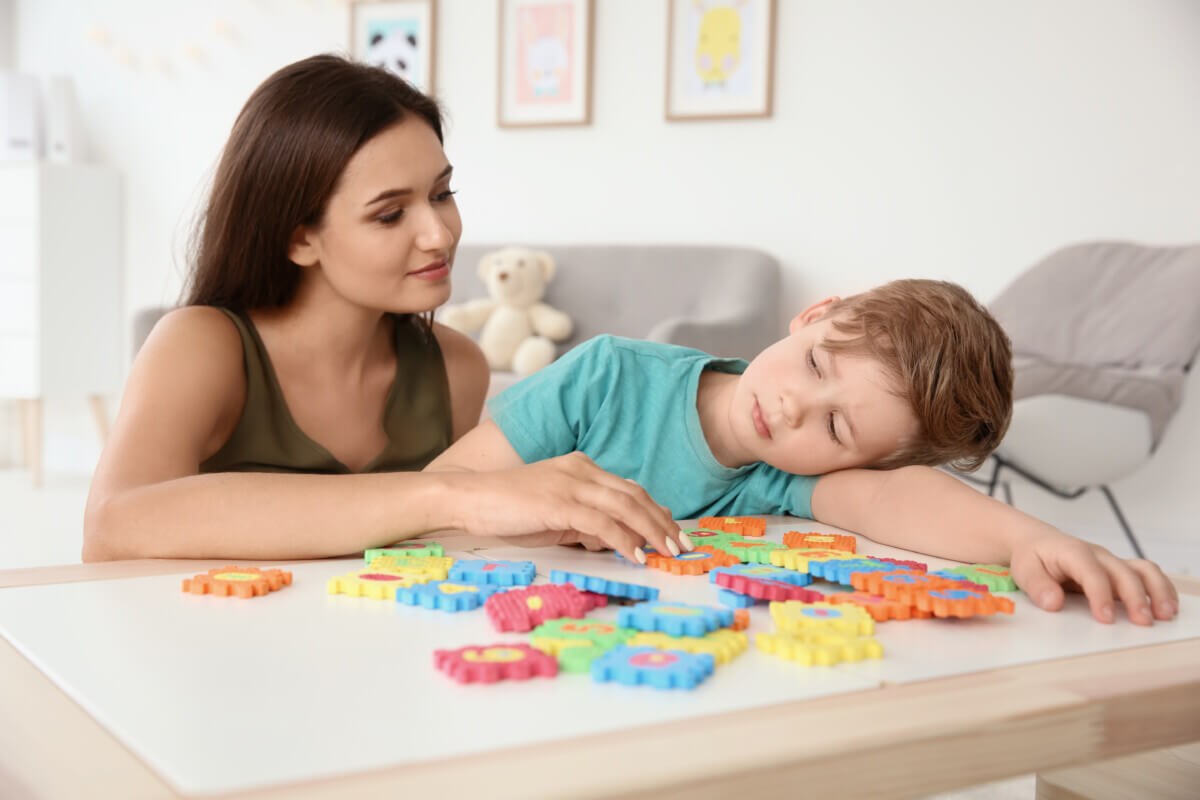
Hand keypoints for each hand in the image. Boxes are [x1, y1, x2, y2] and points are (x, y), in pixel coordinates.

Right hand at [439, 452, 690, 562]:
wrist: (468, 498)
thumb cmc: (506, 509)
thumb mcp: (554, 516)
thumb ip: (584, 524)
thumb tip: (615, 542)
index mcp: (581, 468)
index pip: (628, 489)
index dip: (655, 511)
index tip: (673, 531)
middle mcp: (581, 470)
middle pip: (635, 495)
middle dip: (663, 522)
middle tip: (683, 546)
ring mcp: (571, 484)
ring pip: (626, 506)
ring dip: (653, 531)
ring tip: (669, 552)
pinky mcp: (560, 502)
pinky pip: (602, 522)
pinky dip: (624, 540)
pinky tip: (637, 556)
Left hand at [1010, 530, 1178, 624]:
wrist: (1036, 542)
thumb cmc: (1032, 556)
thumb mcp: (1024, 569)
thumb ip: (1037, 586)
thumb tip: (1053, 603)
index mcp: (1073, 553)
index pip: (1092, 572)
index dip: (1100, 595)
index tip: (1104, 618)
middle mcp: (1098, 556)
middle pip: (1124, 572)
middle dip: (1135, 597)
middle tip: (1142, 622)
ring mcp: (1111, 563)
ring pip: (1143, 570)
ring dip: (1157, 591)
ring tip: (1165, 615)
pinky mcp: (1118, 572)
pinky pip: (1146, 576)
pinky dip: (1160, 590)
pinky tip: (1166, 607)